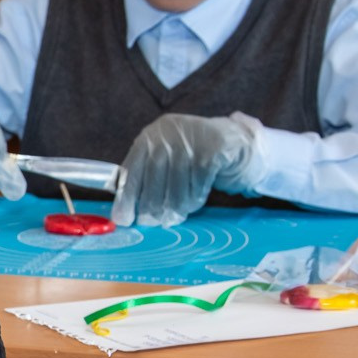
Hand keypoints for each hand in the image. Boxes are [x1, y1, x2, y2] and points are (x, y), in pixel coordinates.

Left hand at [111, 113, 257, 227]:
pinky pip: (198, 185)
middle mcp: (167, 134)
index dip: (127, 197)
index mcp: (150, 136)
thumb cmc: (192, 155)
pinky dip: (194, 200)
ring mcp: (191, 140)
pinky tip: (192, 205)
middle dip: (150, 207)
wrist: (233, 140)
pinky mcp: (214, 150)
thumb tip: (126, 211)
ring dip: (173, 208)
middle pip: (153, 179)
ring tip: (172, 218)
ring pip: (176, 185)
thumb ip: (147, 177)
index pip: (132, 169)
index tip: (123, 219)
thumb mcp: (165, 158)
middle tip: (151, 223)